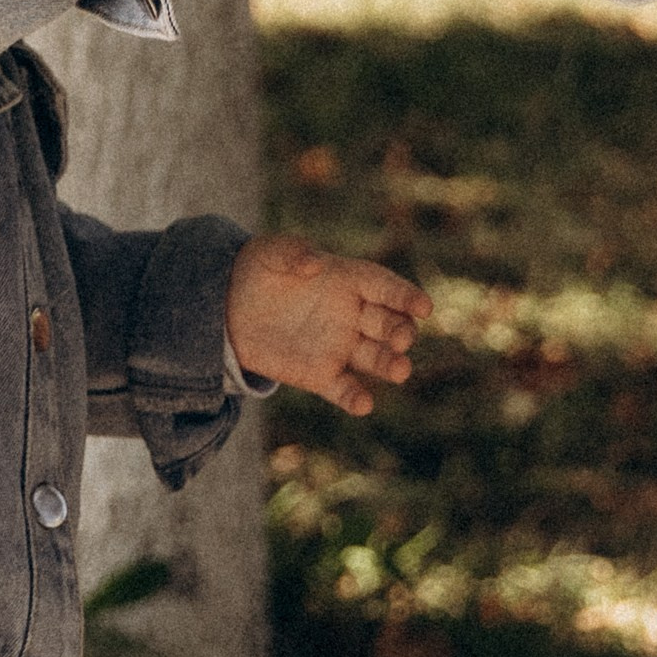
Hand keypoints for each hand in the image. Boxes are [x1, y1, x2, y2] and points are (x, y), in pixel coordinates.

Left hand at [224, 233, 429, 417]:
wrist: (231, 307)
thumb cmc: (260, 269)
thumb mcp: (271, 253)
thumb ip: (294, 253)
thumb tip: (315, 263)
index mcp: (348, 279)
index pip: (385, 287)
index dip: (405, 296)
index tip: (425, 307)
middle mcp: (352, 314)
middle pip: (387, 324)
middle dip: (400, 331)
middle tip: (402, 339)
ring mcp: (339, 346)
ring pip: (374, 358)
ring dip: (389, 365)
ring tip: (401, 371)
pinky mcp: (321, 375)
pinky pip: (344, 388)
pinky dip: (355, 397)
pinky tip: (362, 404)